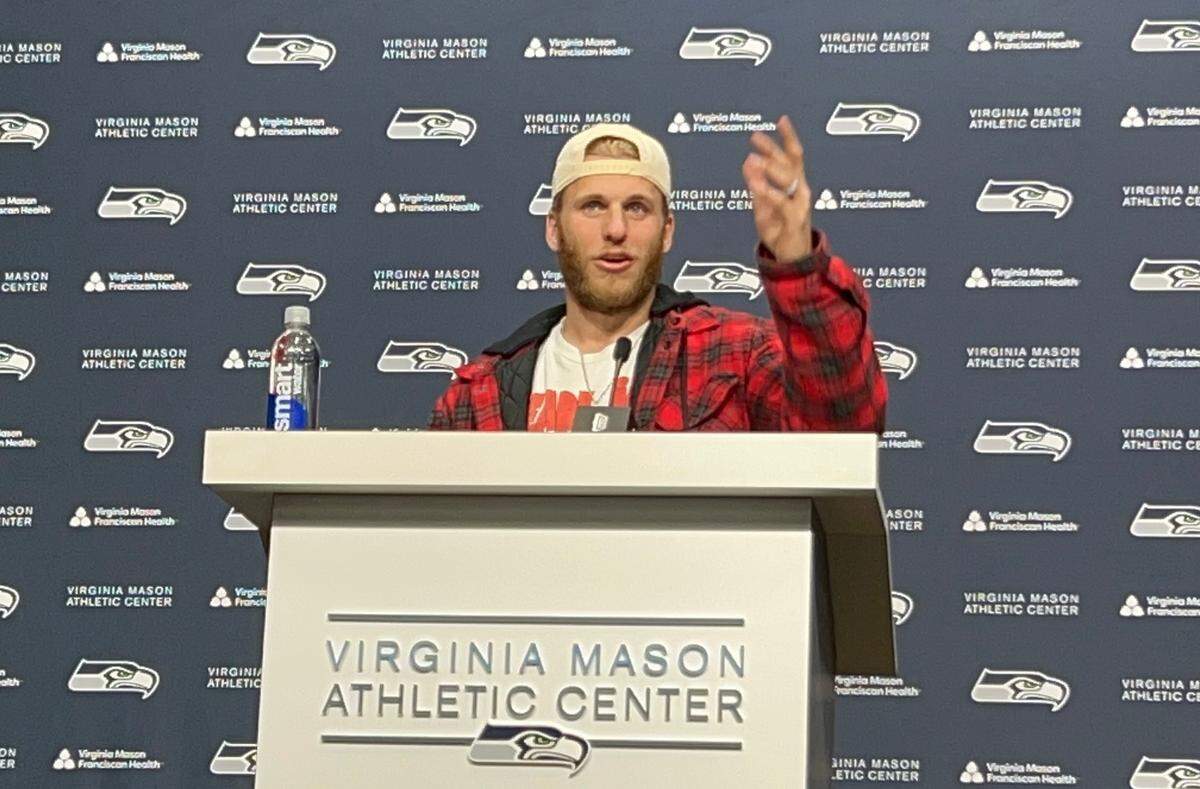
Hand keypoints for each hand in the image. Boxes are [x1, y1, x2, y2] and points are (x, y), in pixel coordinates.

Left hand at [741, 115, 811, 261]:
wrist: (791, 257)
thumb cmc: (779, 229)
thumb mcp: (762, 204)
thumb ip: (756, 184)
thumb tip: (748, 161)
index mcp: (795, 183)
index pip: (794, 154)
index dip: (789, 136)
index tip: (781, 119)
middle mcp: (801, 189)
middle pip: (789, 162)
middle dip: (773, 147)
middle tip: (756, 136)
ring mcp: (800, 203)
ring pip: (788, 178)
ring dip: (770, 167)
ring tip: (753, 158)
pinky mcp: (795, 218)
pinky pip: (781, 202)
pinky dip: (768, 191)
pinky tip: (755, 184)